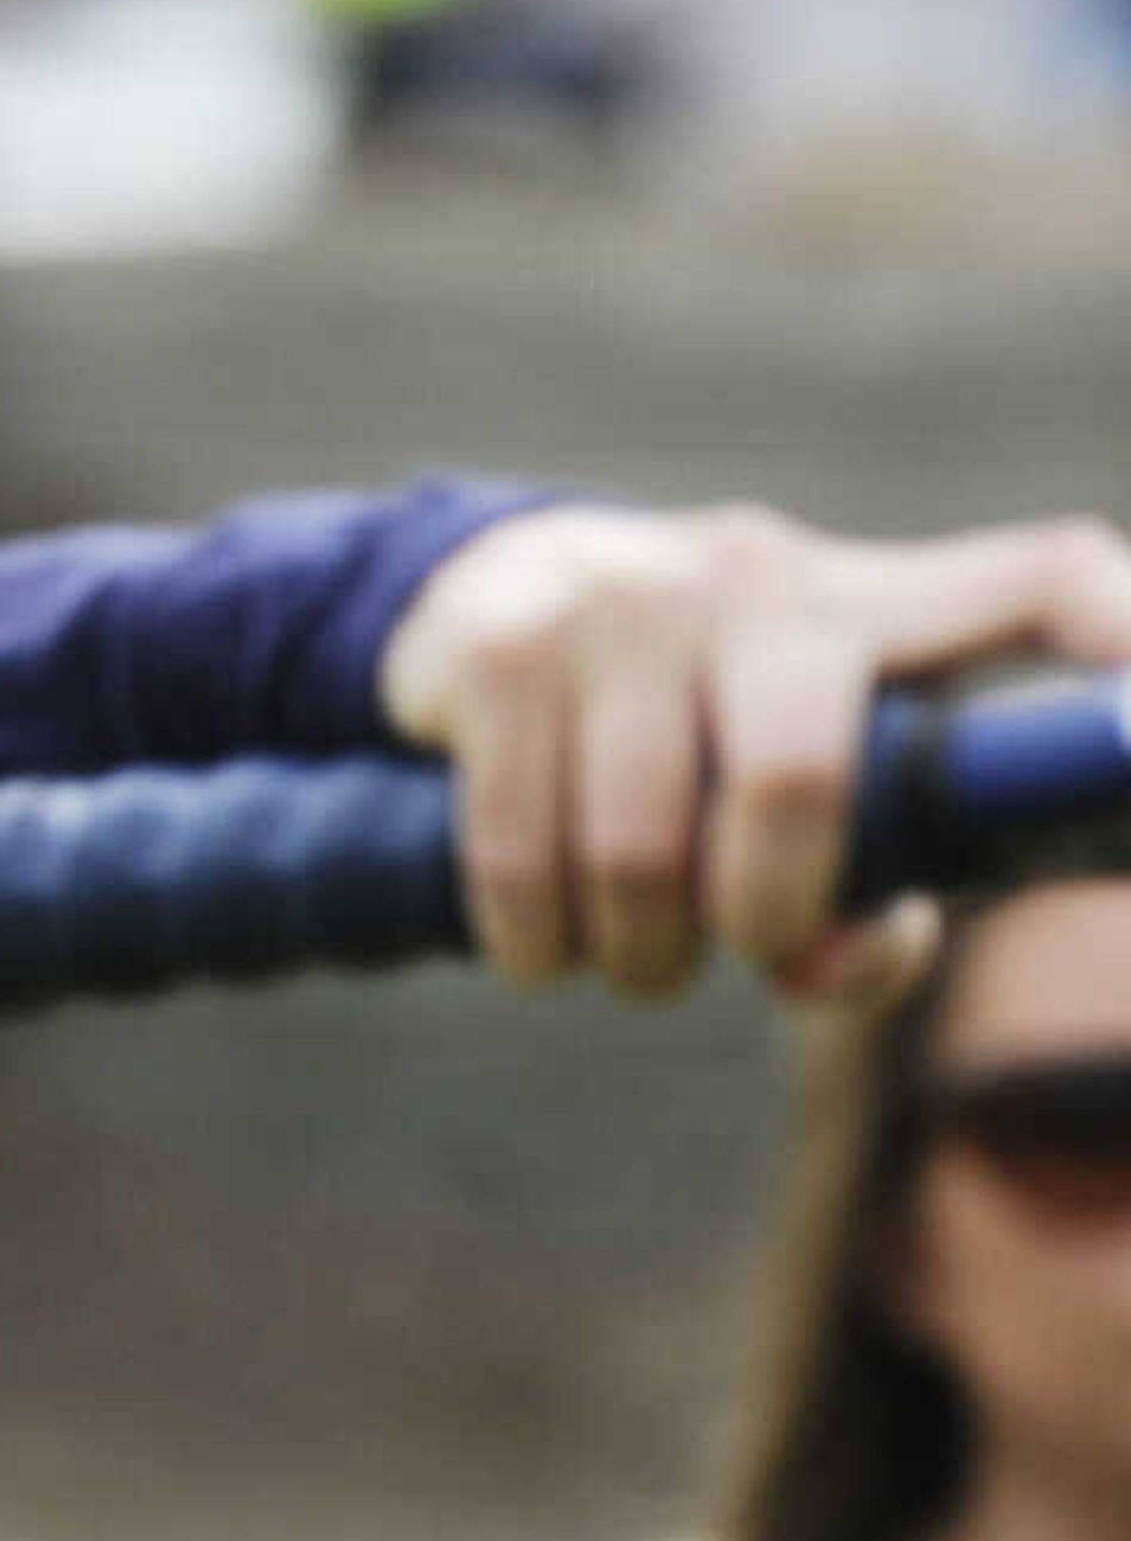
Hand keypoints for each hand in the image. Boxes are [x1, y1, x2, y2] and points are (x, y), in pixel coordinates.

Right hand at [377, 506, 1130, 1002]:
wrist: (475, 602)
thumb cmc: (678, 728)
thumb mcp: (779, 781)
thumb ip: (860, 889)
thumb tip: (826, 965)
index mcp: (871, 603)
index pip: (1042, 580)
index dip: (1125, 639)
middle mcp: (759, 575)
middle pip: (799, 774)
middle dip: (758, 911)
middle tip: (731, 952)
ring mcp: (622, 597)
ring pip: (639, 842)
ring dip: (632, 954)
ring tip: (624, 961)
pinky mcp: (503, 640)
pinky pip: (520, 844)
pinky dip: (533, 936)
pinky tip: (539, 943)